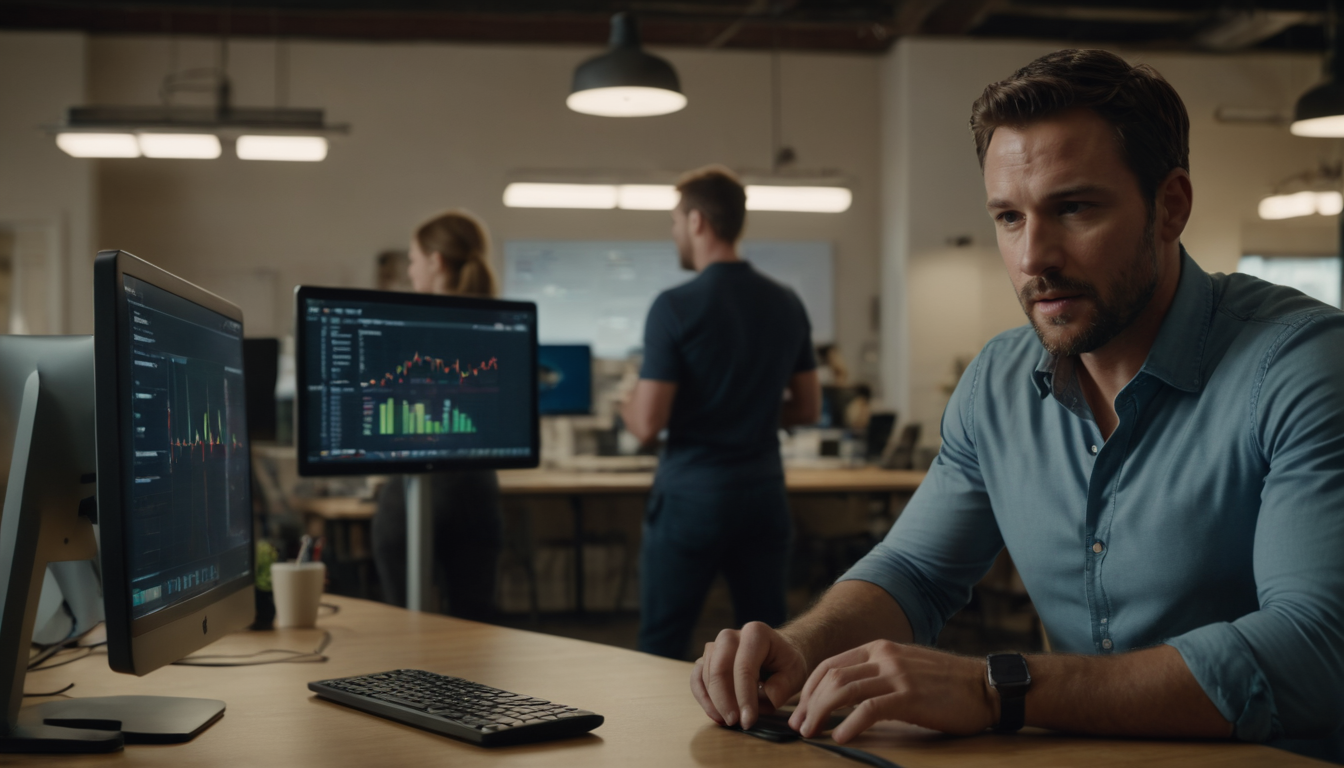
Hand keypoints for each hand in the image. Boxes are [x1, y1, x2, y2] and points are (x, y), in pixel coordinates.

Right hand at [690, 621, 808, 730]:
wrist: (778, 653)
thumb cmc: (786, 663)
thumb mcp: (794, 675)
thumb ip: (779, 689)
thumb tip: (757, 703)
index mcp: (755, 633)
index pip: (744, 668)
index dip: (744, 697)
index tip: (749, 721)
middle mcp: (730, 636)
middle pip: (719, 669)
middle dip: (724, 700)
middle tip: (735, 722)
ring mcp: (715, 646)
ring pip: (706, 674)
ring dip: (714, 701)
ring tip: (728, 721)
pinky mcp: (707, 658)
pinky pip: (696, 677)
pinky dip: (702, 697)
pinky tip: (714, 714)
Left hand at [789, 640, 996, 741]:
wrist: (986, 687)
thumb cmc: (947, 685)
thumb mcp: (905, 669)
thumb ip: (877, 675)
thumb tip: (844, 698)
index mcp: (880, 648)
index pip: (830, 664)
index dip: (809, 689)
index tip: (799, 710)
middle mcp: (884, 655)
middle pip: (832, 676)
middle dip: (809, 703)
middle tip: (799, 726)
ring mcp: (897, 674)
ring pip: (844, 690)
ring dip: (821, 713)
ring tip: (811, 733)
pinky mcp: (910, 695)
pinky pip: (869, 708)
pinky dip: (850, 724)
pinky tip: (841, 737)